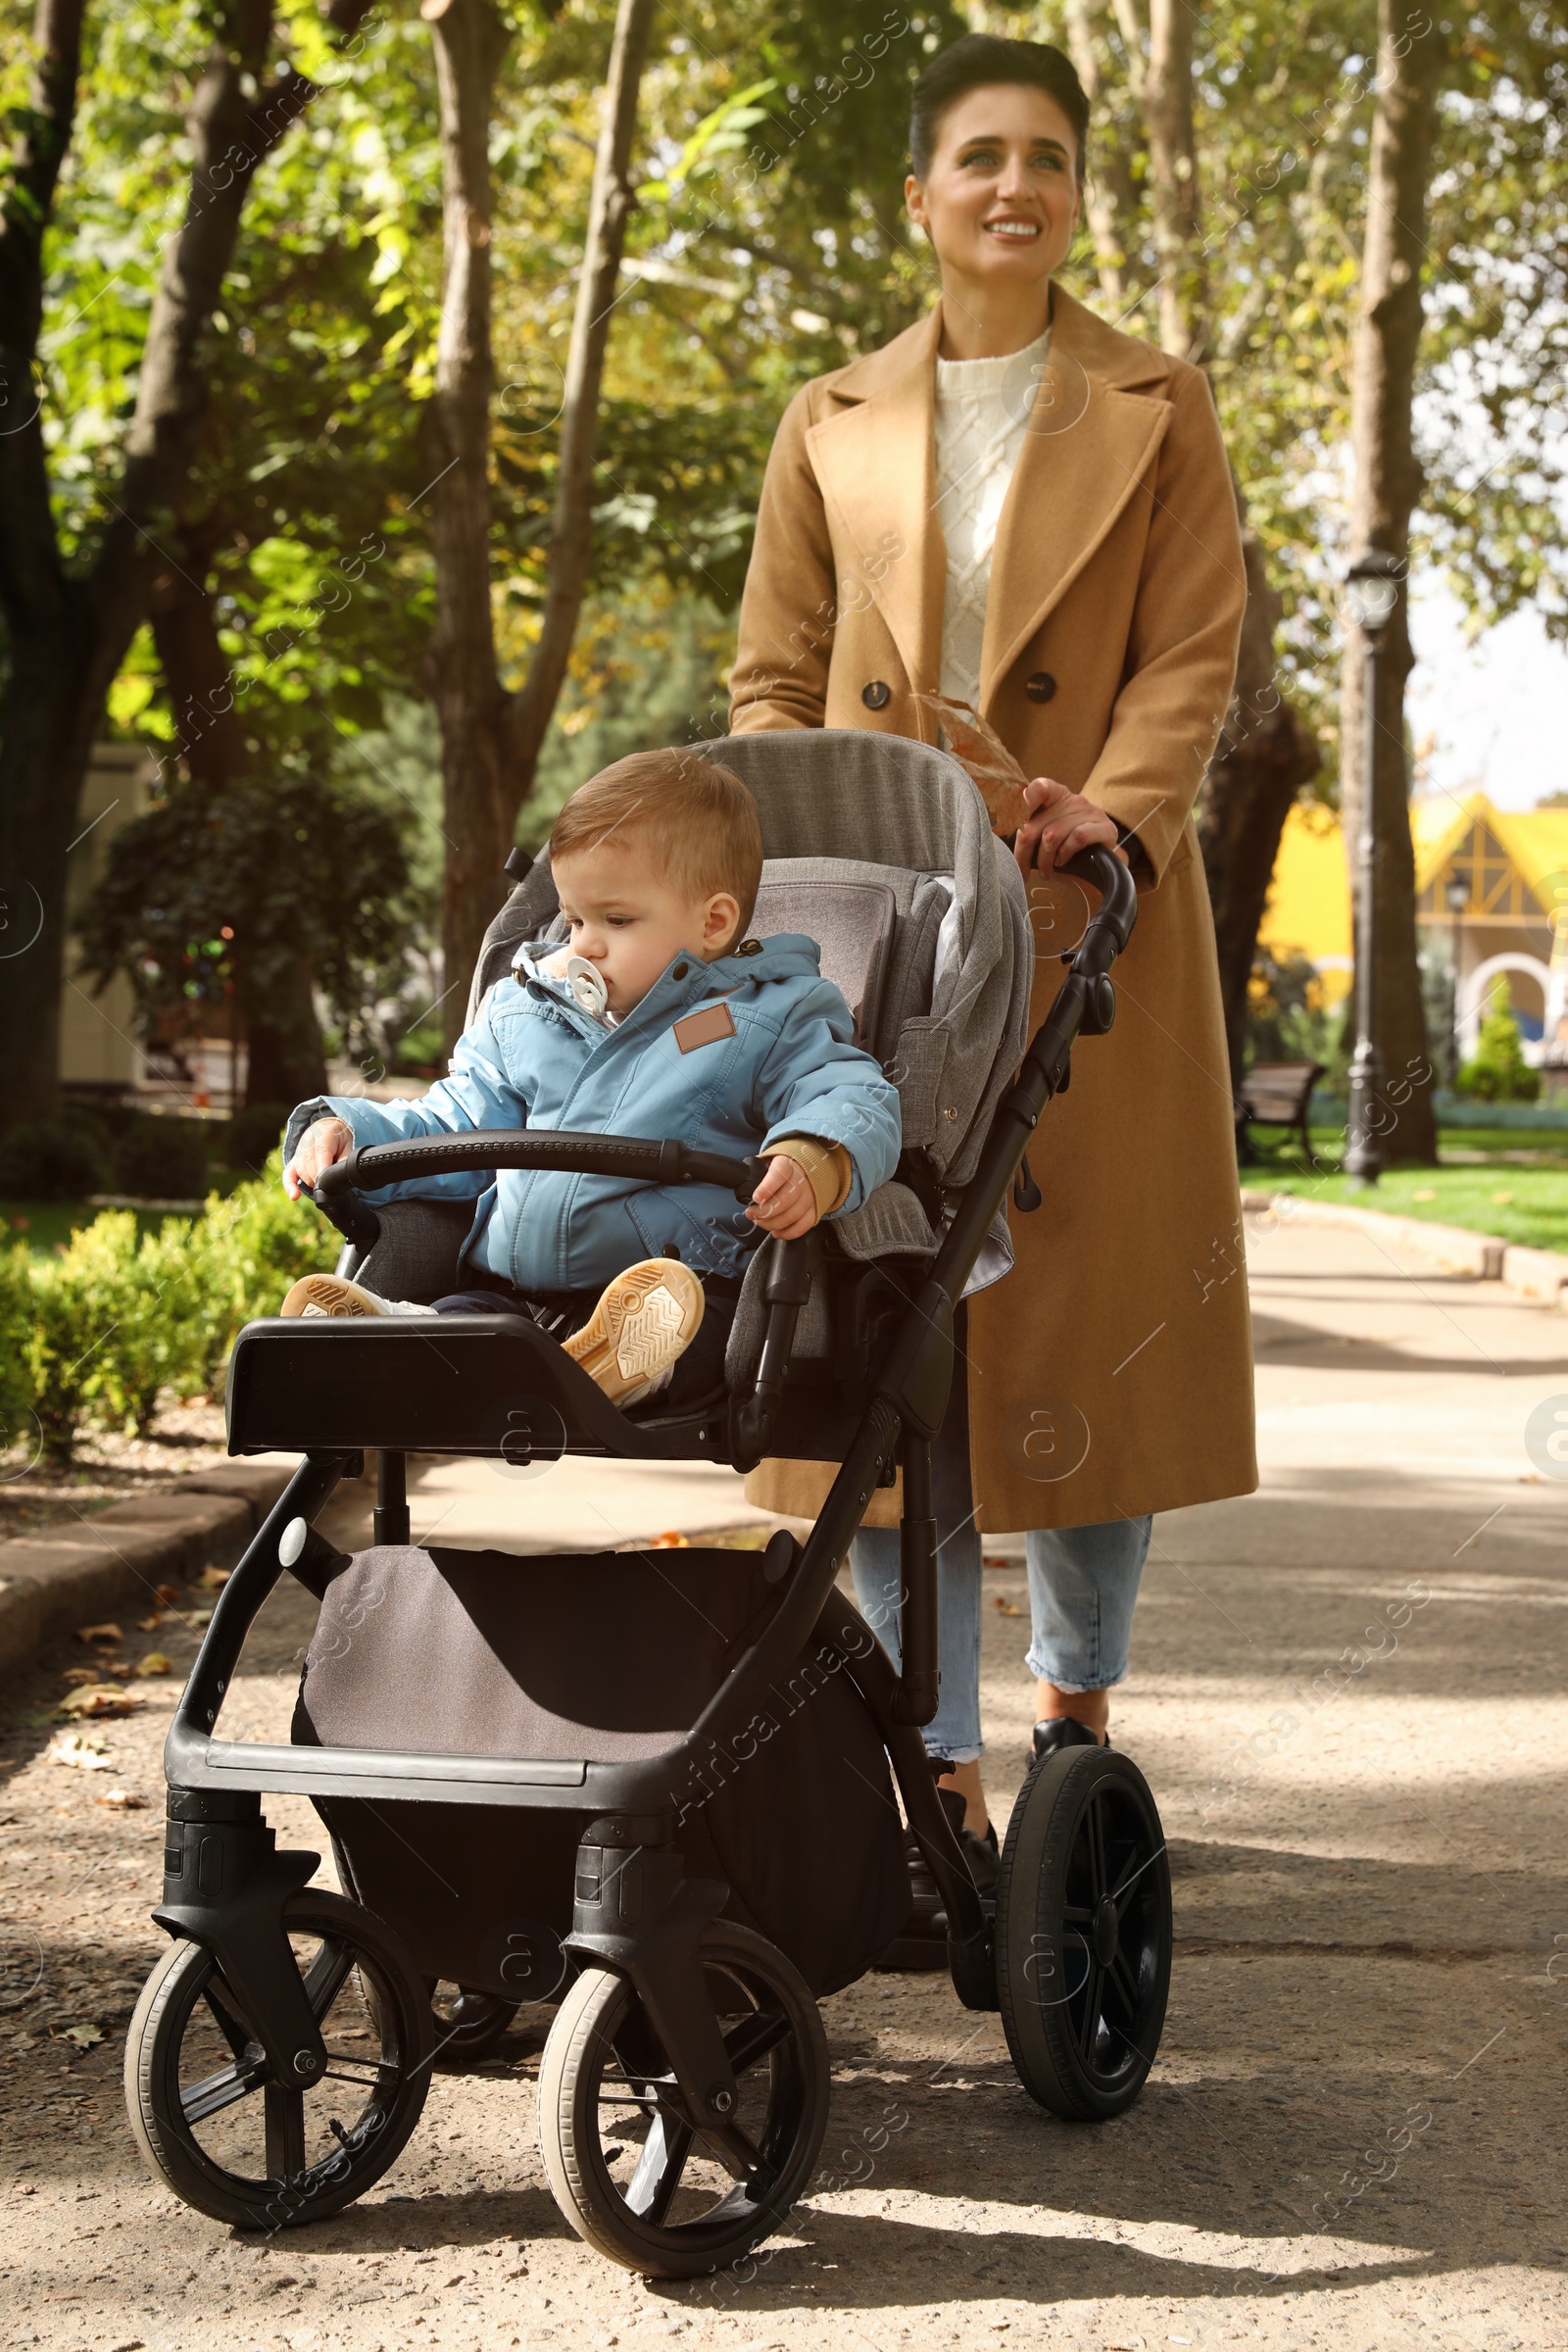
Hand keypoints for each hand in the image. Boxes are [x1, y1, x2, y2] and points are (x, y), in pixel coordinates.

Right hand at [283, 1116, 352, 1200]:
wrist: (328, 1129)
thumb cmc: (340, 1139)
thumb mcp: (348, 1144)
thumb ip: (345, 1159)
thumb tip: (344, 1176)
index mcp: (323, 1134)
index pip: (321, 1152)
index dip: (323, 1168)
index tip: (326, 1182)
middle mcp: (307, 1141)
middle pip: (308, 1163)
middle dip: (318, 1178)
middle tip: (329, 1187)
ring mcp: (298, 1151)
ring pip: (300, 1170)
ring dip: (310, 1181)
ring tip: (322, 1186)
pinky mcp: (293, 1161)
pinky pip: (288, 1174)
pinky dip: (290, 1186)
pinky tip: (294, 1196)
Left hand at [747, 1154, 817, 1240]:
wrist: (806, 1168)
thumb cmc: (781, 1168)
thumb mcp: (768, 1163)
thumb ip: (758, 1173)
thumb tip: (745, 1190)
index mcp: (788, 1163)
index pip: (780, 1173)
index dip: (767, 1187)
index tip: (756, 1198)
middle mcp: (802, 1179)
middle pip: (785, 1200)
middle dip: (764, 1211)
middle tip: (751, 1213)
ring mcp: (811, 1195)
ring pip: (792, 1215)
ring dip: (772, 1223)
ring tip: (760, 1222)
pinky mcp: (815, 1209)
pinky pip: (804, 1225)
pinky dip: (788, 1232)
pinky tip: (776, 1232)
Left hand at [1012, 776, 1128, 879]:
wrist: (1104, 864)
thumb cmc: (1069, 850)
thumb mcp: (1046, 837)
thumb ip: (1029, 831)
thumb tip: (1002, 842)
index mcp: (1057, 796)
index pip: (1038, 787)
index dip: (1023, 802)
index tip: (1010, 824)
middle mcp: (1074, 800)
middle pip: (1036, 824)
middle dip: (1024, 852)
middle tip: (1022, 871)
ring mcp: (1091, 812)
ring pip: (1053, 834)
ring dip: (1045, 860)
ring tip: (1046, 872)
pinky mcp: (1105, 828)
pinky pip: (1077, 837)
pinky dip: (1065, 853)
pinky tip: (1062, 862)